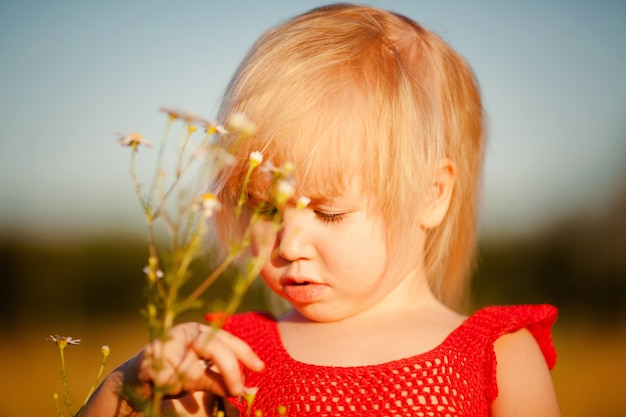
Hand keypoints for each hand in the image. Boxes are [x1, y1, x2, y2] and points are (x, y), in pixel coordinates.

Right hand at [134, 322, 263, 397]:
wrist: (134, 380)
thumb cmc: (173, 374)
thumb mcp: (201, 375)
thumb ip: (222, 379)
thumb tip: (249, 390)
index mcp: (198, 331)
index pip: (227, 339)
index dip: (245, 352)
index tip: (260, 368)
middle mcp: (183, 333)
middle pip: (214, 347)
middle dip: (229, 370)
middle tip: (238, 391)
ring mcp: (164, 344)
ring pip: (191, 371)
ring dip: (190, 386)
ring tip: (179, 385)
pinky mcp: (147, 360)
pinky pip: (170, 382)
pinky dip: (171, 389)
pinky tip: (164, 387)